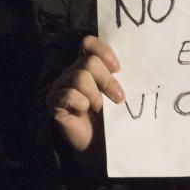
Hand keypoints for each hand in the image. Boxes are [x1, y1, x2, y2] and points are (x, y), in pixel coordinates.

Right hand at [47, 35, 124, 152]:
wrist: (100, 146)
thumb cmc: (111, 118)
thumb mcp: (118, 94)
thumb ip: (119, 78)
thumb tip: (134, 66)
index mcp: (87, 66)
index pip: (88, 43)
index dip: (103, 51)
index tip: (118, 68)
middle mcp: (72, 72)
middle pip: (89, 62)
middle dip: (107, 80)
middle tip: (119, 98)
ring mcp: (61, 86)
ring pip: (79, 77)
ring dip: (96, 95)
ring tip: (101, 109)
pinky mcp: (54, 102)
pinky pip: (68, 95)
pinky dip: (81, 103)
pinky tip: (83, 112)